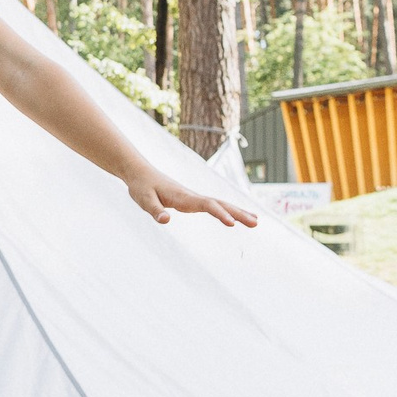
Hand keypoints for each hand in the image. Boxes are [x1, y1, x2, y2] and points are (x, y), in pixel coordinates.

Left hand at [126, 169, 257, 226]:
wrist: (140, 173)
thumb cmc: (141, 187)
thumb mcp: (143, 200)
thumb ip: (155, 210)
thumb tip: (165, 220)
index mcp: (183, 197)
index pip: (206, 205)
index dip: (219, 214)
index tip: (232, 224)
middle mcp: (192, 196)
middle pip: (219, 204)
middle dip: (238, 213)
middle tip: (256, 223)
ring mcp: (194, 198)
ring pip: (219, 204)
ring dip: (237, 212)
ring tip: (255, 221)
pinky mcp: (192, 200)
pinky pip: (213, 206)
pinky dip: (227, 211)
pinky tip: (235, 218)